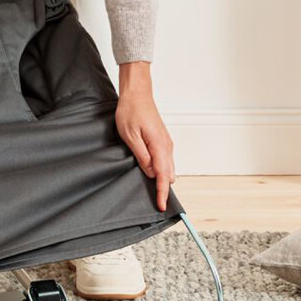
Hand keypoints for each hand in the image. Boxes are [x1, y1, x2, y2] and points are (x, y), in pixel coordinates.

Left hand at [115, 60, 175, 210]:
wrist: (137, 93)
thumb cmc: (131, 111)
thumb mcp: (130, 135)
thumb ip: (141, 155)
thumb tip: (150, 173)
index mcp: (159, 146)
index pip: (163, 175)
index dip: (162, 192)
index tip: (162, 206)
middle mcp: (166, 145)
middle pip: (169, 175)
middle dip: (163, 189)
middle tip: (156, 203)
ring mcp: (166, 142)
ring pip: (168, 168)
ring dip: (162, 180)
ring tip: (154, 192)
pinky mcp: (163, 140)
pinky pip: (165, 160)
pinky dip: (161, 170)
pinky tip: (152, 174)